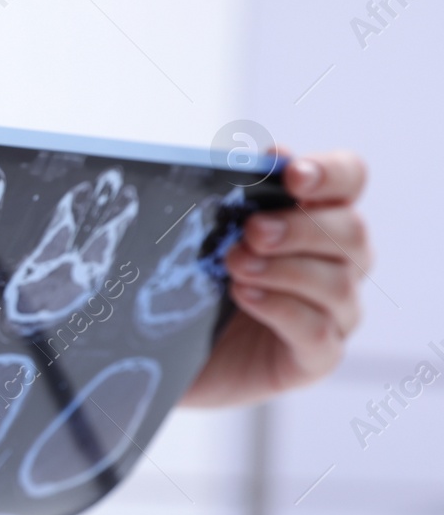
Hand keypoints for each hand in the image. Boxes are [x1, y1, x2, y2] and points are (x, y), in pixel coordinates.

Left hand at [183, 151, 371, 406]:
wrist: (163, 356)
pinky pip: (318, 332)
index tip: (291, 175)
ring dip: (285, 269)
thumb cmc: (190, 287)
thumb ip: (231, 196)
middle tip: (251, 232)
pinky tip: (245, 297)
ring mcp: (334, 313)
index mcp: (316, 219)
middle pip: (350, 232)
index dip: (329, 173)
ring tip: (235, 267)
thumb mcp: (200, 237)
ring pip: (338, 282)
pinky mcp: (315, 358)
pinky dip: (282, 310)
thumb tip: (253, 157)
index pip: (349, 181)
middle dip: (299, 227)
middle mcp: (338, 263)